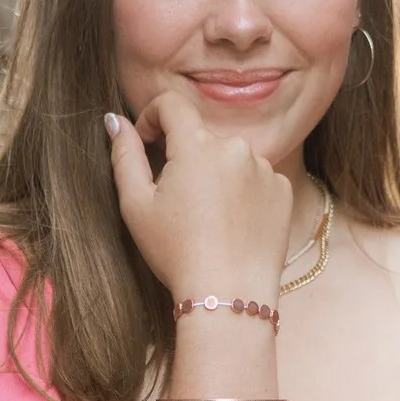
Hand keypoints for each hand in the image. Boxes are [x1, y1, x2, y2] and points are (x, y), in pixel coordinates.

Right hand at [106, 94, 292, 299]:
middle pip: (202, 137)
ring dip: (216, 176)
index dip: (153, 117)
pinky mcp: (283, 191)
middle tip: (176, 200)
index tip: (147, 141)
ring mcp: (265, 169)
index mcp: (197, 145)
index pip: (172, 105)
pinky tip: (232, 226)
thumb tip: (116, 121)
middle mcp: (236, 147)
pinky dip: (242, 193)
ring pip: (230, 159)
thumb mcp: (136, 205)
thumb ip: (124, 154)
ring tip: (206, 219)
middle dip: (185, 157)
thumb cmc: (176, 252)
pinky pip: (256, 179)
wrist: (229, 295)